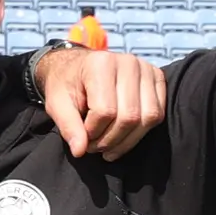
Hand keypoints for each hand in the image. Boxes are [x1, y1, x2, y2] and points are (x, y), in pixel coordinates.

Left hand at [35, 44, 166, 160]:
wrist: (77, 67)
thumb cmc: (66, 84)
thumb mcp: (56, 104)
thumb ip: (68, 126)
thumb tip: (80, 151)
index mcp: (101, 64)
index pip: (105, 111)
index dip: (93, 132)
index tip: (82, 137)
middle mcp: (128, 63)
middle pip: (129, 116)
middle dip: (110, 140)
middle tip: (94, 146)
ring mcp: (147, 69)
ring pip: (148, 117)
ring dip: (127, 140)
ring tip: (108, 144)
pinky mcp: (158, 78)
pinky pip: (158, 113)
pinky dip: (141, 131)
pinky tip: (123, 136)